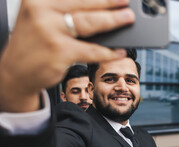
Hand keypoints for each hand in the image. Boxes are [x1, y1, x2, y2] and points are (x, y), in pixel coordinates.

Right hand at [0, 0, 134, 111]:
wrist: (15, 72)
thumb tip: (97, 9)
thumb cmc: (33, 43)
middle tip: (125, 1)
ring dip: (112, 20)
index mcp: (38, 0)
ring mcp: (51, 32)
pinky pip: (91, 50)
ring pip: (89, 23)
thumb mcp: (41, 18)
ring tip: (127, 18)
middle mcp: (42, 12)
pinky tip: (119, 51)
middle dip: (109, 2)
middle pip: (84, 4)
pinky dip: (108, 51)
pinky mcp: (60, 52)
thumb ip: (63, 11)